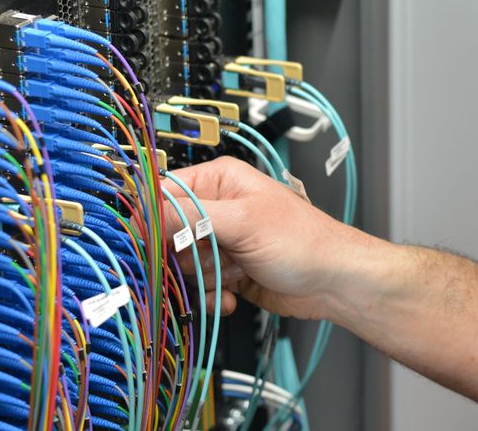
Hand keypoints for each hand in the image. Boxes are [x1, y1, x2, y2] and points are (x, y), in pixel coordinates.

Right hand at [162, 156, 352, 318]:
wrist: (333, 283)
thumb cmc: (304, 242)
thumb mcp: (242, 222)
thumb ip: (190, 217)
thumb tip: (145, 213)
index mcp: (219, 181)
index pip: (163, 193)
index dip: (153, 219)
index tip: (153, 242)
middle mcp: (216, 209)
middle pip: (168, 234)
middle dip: (186, 255)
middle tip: (211, 258)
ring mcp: (221, 242)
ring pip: (182, 265)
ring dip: (205, 277)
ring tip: (236, 272)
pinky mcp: (226, 271)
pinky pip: (199, 286)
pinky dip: (213, 296)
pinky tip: (235, 294)